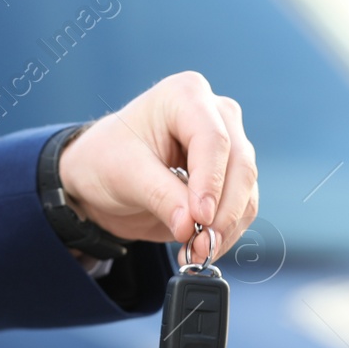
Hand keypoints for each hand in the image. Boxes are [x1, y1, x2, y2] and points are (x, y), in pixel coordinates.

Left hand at [57, 70, 256, 263]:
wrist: (102, 176)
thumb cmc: (107, 159)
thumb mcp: (125, 175)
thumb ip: (161, 197)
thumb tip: (192, 227)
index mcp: (185, 96)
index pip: (213, 140)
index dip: (211, 182)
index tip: (200, 219)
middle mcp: (216, 115)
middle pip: (240, 165)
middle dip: (224, 211)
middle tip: (202, 244)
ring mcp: (229, 145)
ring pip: (246, 190)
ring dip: (226, 227)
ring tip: (195, 251)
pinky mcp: (231, 176)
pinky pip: (243, 207)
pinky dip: (226, 232)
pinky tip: (200, 247)